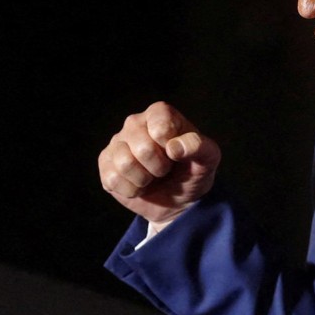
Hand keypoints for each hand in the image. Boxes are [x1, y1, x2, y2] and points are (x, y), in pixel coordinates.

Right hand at [98, 101, 220, 224]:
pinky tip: (139, 185)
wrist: (177, 200)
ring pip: (125, 164)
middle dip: (160, 168)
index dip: (172, 147)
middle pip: (143, 148)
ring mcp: (117, 142)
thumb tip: (174, 147)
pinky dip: (131, 190)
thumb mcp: (208, 160)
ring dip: (144, 180)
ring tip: (152, 177)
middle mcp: (135, 123)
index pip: (161, 127)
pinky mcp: (105, 162)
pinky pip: (113, 179)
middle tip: (166, 169)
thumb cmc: (193, 172)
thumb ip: (200, 147)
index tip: (178, 154)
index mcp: (160, 114)